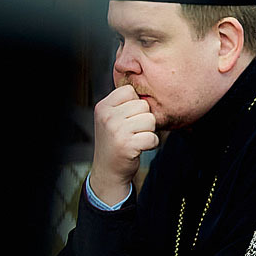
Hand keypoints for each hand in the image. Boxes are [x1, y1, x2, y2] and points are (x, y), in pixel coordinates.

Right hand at [88, 85, 158, 205]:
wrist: (108, 171)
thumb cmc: (115, 142)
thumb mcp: (111, 118)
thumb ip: (123, 104)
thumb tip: (148, 85)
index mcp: (103, 107)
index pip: (130, 91)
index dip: (135, 104)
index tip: (128, 118)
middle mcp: (107, 116)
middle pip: (143, 105)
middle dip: (144, 119)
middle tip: (132, 132)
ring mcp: (116, 131)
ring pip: (150, 120)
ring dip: (149, 131)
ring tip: (136, 139)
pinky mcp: (127, 145)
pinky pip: (153, 137)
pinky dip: (152, 144)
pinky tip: (140, 148)